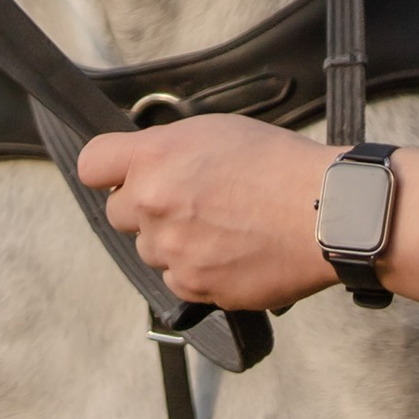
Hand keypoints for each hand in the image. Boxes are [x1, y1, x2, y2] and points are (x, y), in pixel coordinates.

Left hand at [77, 113, 336, 311]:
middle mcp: (153, 204)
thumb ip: (169, 149)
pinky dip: (197, 270)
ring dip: (173, 240)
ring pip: (150, 249)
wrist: (326, 213)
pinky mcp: (194, 288)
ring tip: (221, 225)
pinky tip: (231, 250)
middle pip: (117, 213)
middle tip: (187, 200)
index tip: (118, 174)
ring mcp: (172, 251)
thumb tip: (146, 164)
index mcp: (155, 158)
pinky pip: (178, 280)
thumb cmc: (281, 165)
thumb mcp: (216, 130)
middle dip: (144, 207)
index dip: (106, 170)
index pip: (91, 165)